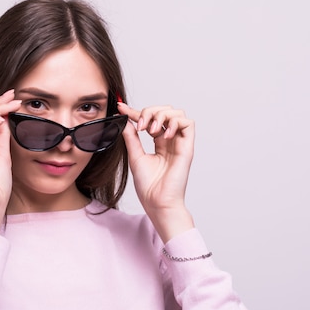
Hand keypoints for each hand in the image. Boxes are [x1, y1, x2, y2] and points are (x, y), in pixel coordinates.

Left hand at [118, 102, 194, 241]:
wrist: (157, 201)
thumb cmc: (148, 186)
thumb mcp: (134, 156)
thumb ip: (131, 137)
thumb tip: (123, 120)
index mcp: (158, 143)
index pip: (149, 120)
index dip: (135, 111)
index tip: (121, 108)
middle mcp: (170, 141)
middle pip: (165, 111)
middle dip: (150, 111)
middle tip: (139, 126)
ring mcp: (179, 143)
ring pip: (177, 113)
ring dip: (161, 115)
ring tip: (151, 130)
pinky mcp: (187, 147)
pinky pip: (188, 123)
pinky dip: (175, 122)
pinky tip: (164, 134)